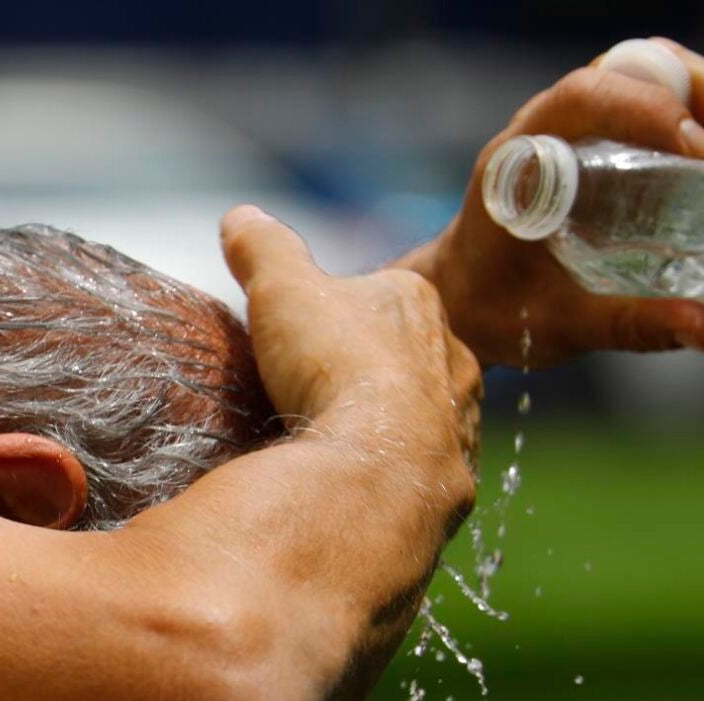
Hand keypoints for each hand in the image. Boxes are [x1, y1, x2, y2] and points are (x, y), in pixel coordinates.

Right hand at [221, 204, 481, 475]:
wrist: (381, 465)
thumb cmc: (336, 365)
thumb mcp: (283, 288)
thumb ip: (263, 248)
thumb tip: (240, 217)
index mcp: (418, 301)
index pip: (380, 295)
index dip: (341, 311)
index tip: (307, 334)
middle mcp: (454, 357)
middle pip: (406, 355)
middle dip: (371, 369)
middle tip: (321, 392)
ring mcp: (462, 422)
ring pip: (424, 413)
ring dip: (390, 423)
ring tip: (342, 442)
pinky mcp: (458, 479)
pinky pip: (426, 469)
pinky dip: (397, 472)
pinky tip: (364, 480)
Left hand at [404, 37, 703, 365]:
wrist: (466, 305)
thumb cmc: (496, 309)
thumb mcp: (557, 324)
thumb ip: (629, 324)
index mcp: (527, 146)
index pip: (591, 95)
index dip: (649, 112)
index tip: (701, 153)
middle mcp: (572, 119)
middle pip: (664, 79)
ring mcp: (615, 128)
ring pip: (697, 95)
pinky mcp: (646, 150)